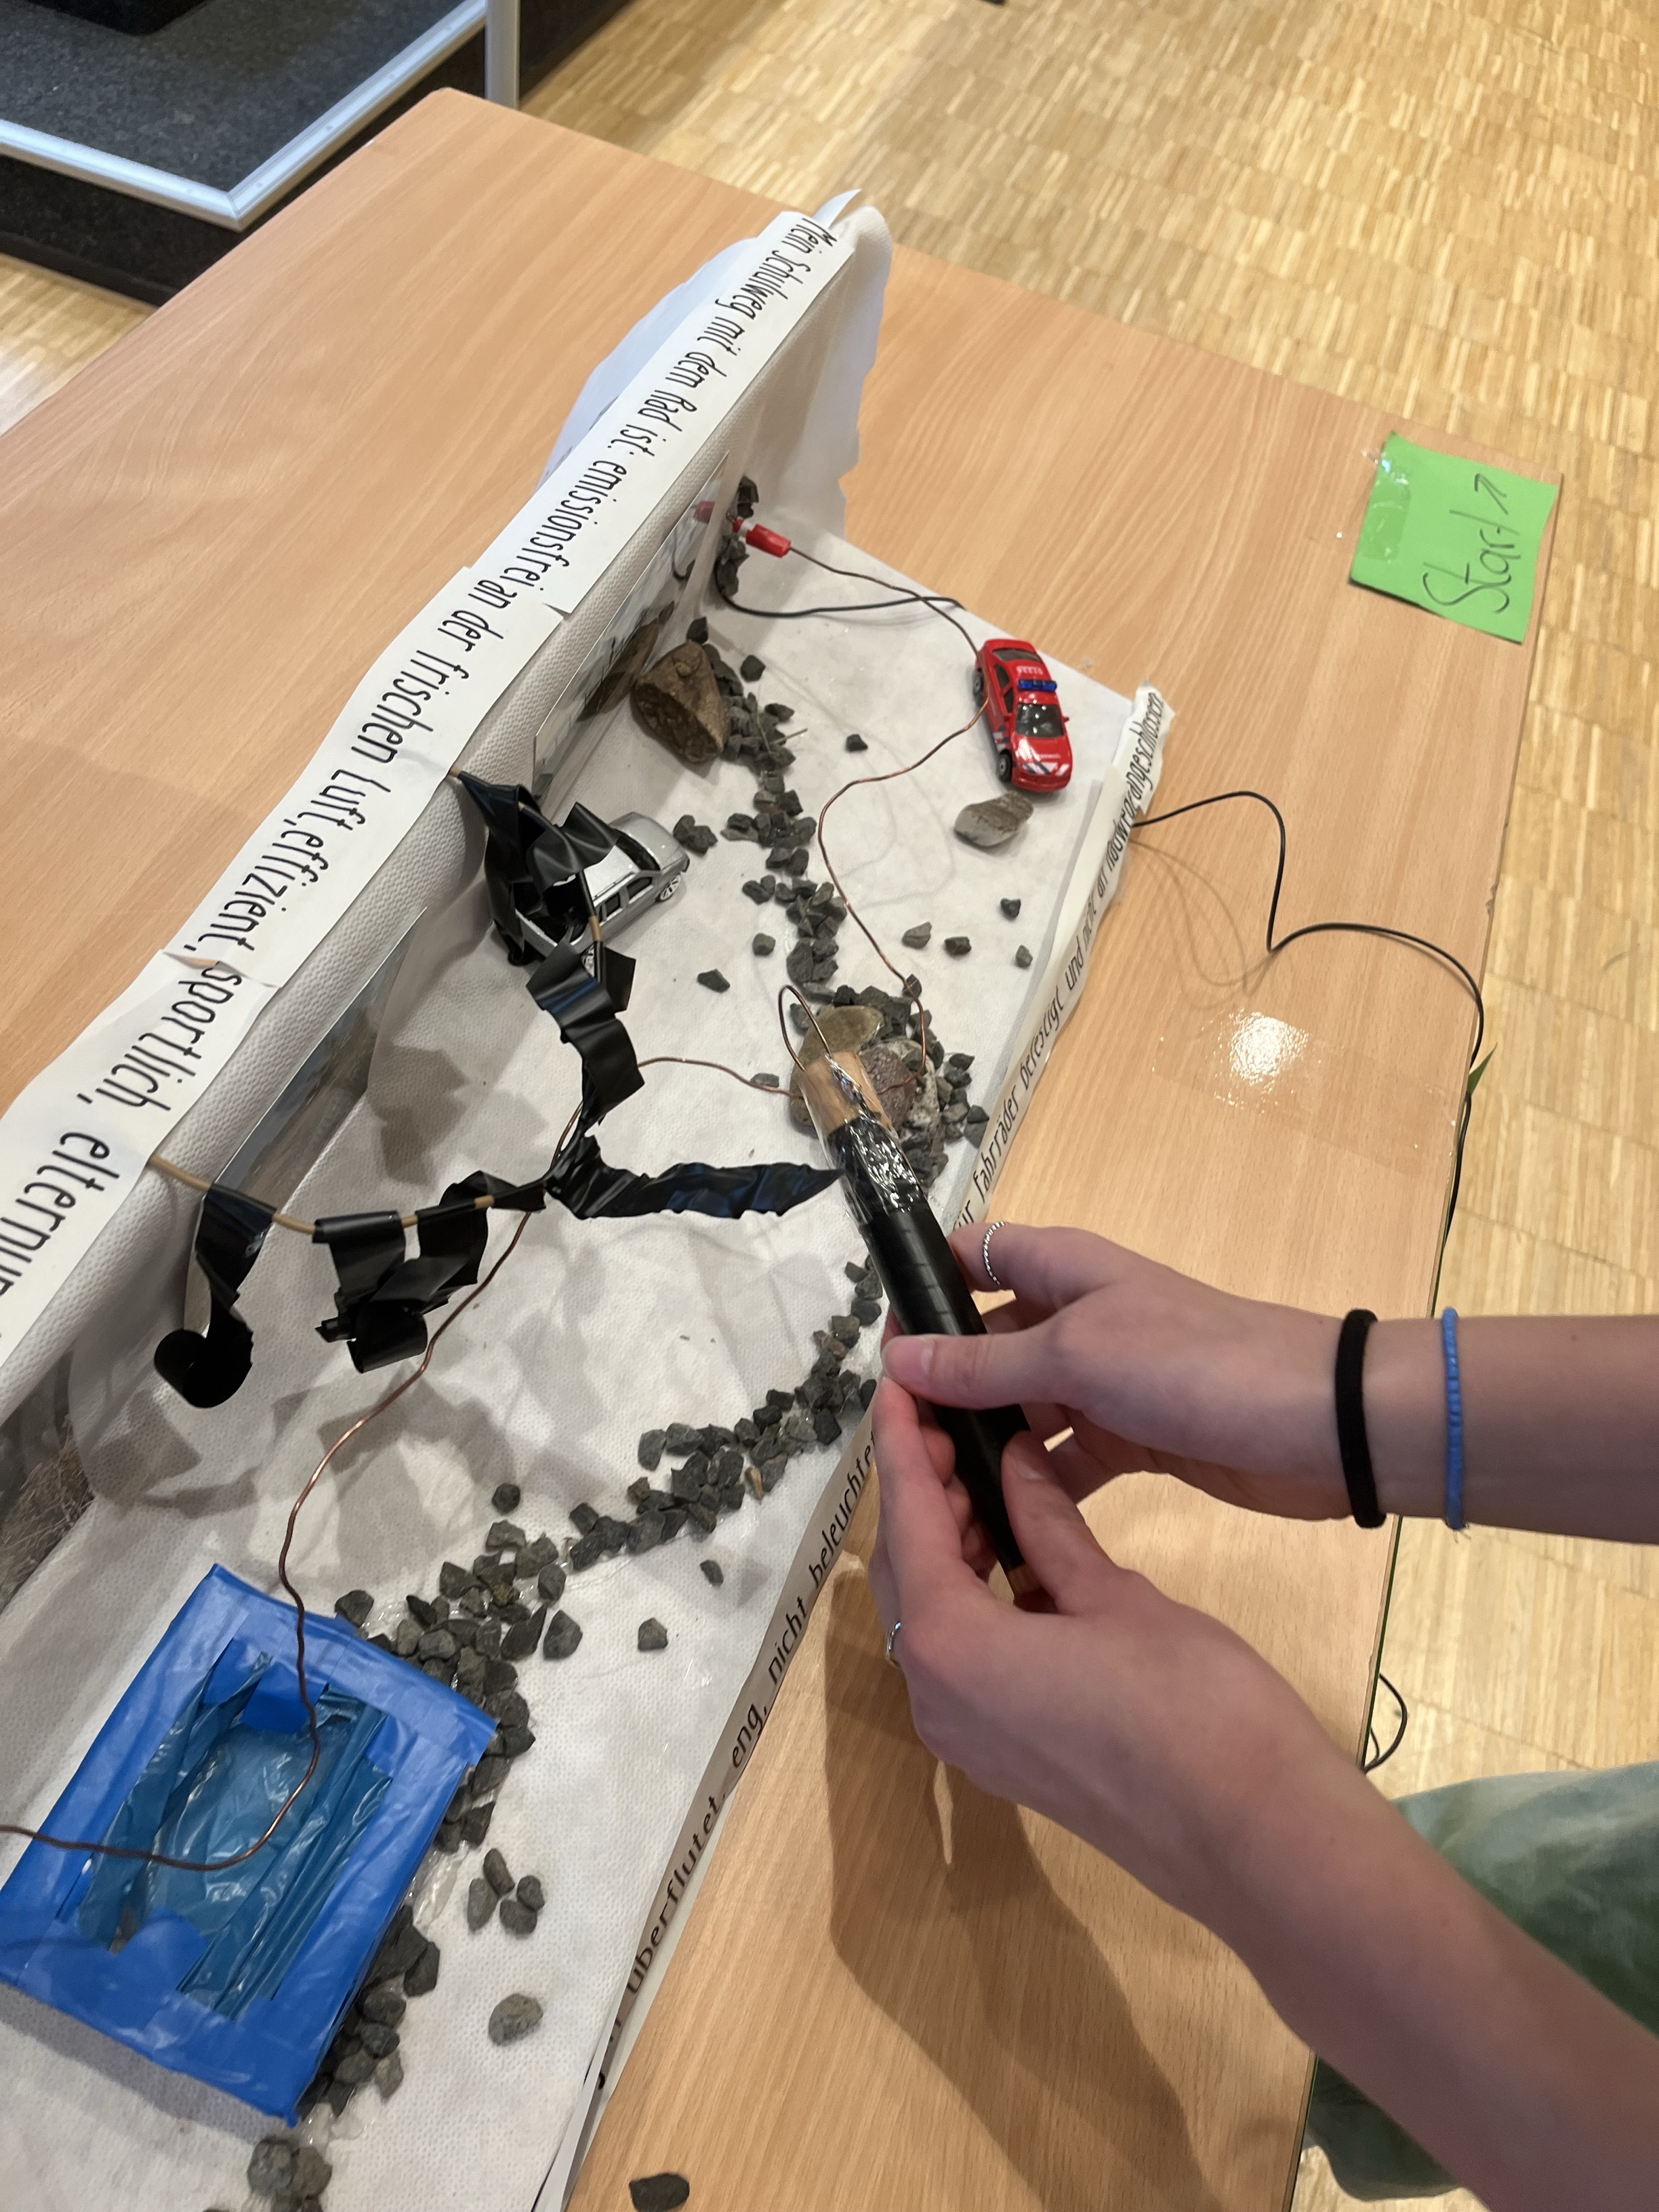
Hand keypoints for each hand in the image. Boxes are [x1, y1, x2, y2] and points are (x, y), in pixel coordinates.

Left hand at [866, 1374, 1363, 1928]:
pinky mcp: (1004, 1756)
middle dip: (920, 1492)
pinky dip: (971, 1594)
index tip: (896, 1382)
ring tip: (979, 1468)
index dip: (899, 1445)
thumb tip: (1011, 1463)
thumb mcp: (1117, 1598)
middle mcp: (935, 1697)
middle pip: (905, 1572)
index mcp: (951, 1646)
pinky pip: (961, 1657)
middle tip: (950, 1418)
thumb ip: (1050, 1529)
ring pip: (929, 1616)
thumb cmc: (1195, 1708)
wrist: (1258, 1839)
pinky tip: (1010, 1549)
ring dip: (947, 1544)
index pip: (907, 1521)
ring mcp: (967, 1737)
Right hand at [881, 1222, 1347, 1520]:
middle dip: (942, 1387)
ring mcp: (1103, 1382)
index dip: (922, 1291)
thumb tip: (896, 1356)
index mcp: (1061, 1269)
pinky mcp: (1129, 1438)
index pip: (971, 1256)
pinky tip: (999, 1527)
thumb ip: (985, 1361)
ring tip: (937, 1500)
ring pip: (1018, 1407)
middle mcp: (1075, 1318)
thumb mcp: (1076, 1354)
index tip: (883, 1353)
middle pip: (985, 1342)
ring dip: (983, 1446)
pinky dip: (1033, 1486)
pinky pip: (1059, 1459)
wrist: (1317, 1425)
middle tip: (898, 1451)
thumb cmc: (1194, 1363)